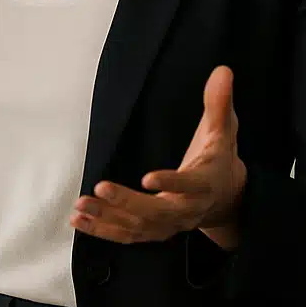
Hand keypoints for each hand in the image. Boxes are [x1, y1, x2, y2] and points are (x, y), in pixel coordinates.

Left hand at [69, 64, 246, 247]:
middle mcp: (187, 209)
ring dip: (108, 218)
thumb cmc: (218, 158)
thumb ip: (219, 103)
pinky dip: (103, 231)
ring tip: (81, 206)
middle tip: (101, 187)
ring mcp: (170, 224)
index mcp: (205, 183)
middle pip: (159, 212)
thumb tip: (222, 70)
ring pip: (138, 227)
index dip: (171, 182)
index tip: (147, 177)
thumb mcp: (223, 130)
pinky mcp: (155, 231)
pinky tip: (78, 221)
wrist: (226, 197)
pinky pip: (128, 235)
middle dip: (128, 203)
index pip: (190, 185)